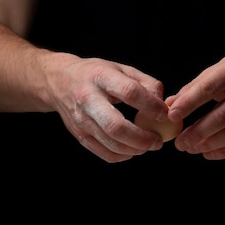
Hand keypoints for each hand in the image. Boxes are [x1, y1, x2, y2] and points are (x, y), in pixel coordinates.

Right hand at [52, 55, 169, 161]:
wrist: (59, 82)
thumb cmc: (97, 74)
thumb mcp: (121, 68)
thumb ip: (146, 83)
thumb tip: (164, 104)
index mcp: (101, 77)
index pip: (130, 92)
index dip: (151, 106)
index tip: (165, 114)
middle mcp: (88, 99)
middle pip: (116, 126)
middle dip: (142, 138)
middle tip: (158, 140)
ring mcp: (81, 119)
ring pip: (110, 143)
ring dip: (135, 149)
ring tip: (149, 145)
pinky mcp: (78, 134)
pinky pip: (103, 153)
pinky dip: (122, 156)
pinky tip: (132, 149)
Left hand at [166, 45, 224, 159]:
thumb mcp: (217, 69)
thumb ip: (193, 87)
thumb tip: (169, 105)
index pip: (208, 88)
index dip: (188, 104)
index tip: (171, 116)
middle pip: (222, 117)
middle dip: (197, 132)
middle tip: (179, 143)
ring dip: (208, 145)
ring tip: (190, 148)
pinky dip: (224, 152)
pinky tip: (207, 153)